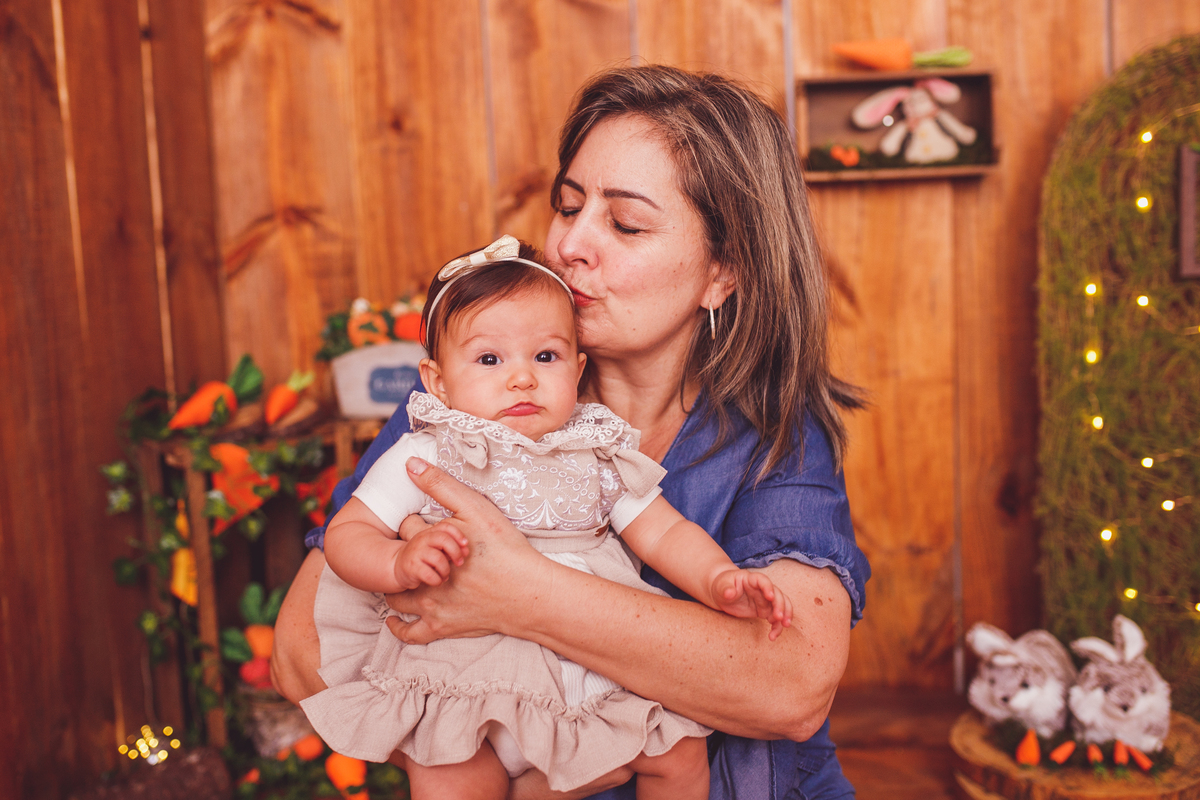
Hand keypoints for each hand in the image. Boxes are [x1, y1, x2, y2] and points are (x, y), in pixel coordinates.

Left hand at [383, 457, 545, 644]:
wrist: (528, 592)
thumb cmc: (505, 549)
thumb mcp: (476, 509)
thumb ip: (441, 485)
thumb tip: (410, 465)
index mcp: (427, 546)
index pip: (406, 527)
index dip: (416, 521)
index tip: (427, 521)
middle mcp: (421, 578)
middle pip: (397, 561)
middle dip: (403, 552)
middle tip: (417, 547)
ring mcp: (430, 606)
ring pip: (395, 597)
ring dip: (395, 585)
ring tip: (404, 574)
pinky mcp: (441, 627)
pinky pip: (410, 633)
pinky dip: (397, 627)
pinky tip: (393, 619)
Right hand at [394, 526, 467, 588]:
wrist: (397, 566)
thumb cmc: (422, 558)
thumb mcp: (435, 548)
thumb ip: (450, 548)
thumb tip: (466, 550)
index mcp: (429, 533)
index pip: (445, 527)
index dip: (458, 534)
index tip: (465, 545)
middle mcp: (421, 540)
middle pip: (443, 540)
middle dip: (456, 552)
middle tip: (459, 563)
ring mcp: (415, 553)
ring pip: (438, 559)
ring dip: (446, 570)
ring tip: (445, 575)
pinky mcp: (411, 568)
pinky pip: (430, 574)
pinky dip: (437, 580)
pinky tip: (437, 581)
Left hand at [711, 569, 792, 639]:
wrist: (723, 593)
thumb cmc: (723, 585)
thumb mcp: (721, 585)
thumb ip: (726, 588)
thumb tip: (729, 593)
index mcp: (752, 579)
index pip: (763, 581)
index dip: (768, 587)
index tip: (770, 597)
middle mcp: (762, 589)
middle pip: (777, 594)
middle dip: (780, 605)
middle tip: (779, 617)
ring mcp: (765, 600)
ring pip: (782, 605)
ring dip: (786, 615)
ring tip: (784, 626)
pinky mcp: (765, 611)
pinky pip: (775, 618)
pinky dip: (777, 627)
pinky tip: (772, 636)